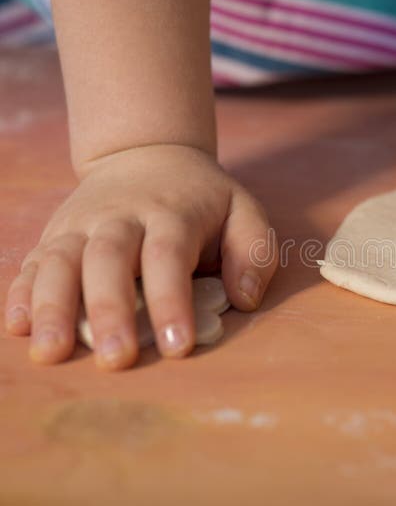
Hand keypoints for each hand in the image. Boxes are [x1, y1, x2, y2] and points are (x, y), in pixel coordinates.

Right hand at [4, 145, 276, 369]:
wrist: (146, 155)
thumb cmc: (202, 199)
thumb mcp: (243, 211)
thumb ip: (254, 252)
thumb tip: (246, 300)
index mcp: (172, 214)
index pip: (169, 256)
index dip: (172, 301)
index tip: (178, 347)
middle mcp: (120, 216)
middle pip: (109, 259)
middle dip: (110, 310)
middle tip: (115, 359)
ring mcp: (81, 224)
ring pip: (61, 260)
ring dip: (53, 306)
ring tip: (52, 353)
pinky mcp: (55, 235)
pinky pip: (34, 262)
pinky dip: (22, 293)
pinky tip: (18, 328)